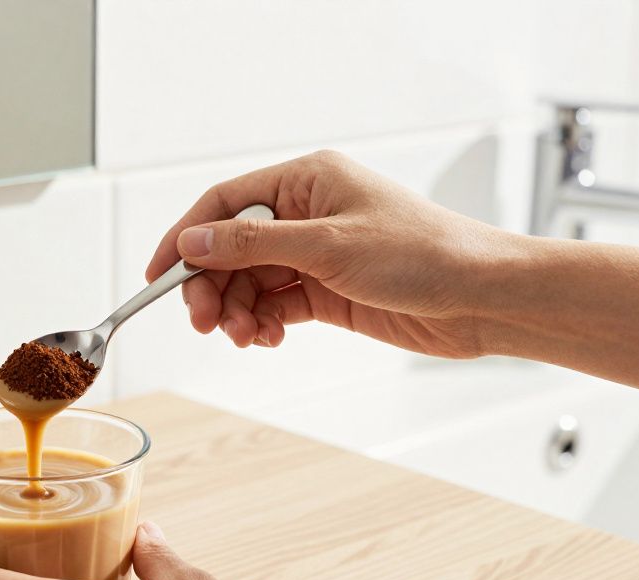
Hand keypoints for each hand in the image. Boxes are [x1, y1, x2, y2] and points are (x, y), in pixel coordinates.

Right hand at [145, 150, 506, 358]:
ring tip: (245, 337)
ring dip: (236, 312)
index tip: (158, 276)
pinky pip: (273, 306)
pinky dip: (262, 325)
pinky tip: (267, 339)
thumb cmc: (423, 254)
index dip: (185, 239)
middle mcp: (305, 214)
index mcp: (306, 181)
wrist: (481, 299)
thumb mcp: (328, 246)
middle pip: (229, 250)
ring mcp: (314, 255)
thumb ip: (254, 246)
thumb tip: (192, 241)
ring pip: (248, 283)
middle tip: (205, 323)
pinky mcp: (325, 292)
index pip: (224, 205)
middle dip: (211, 287)